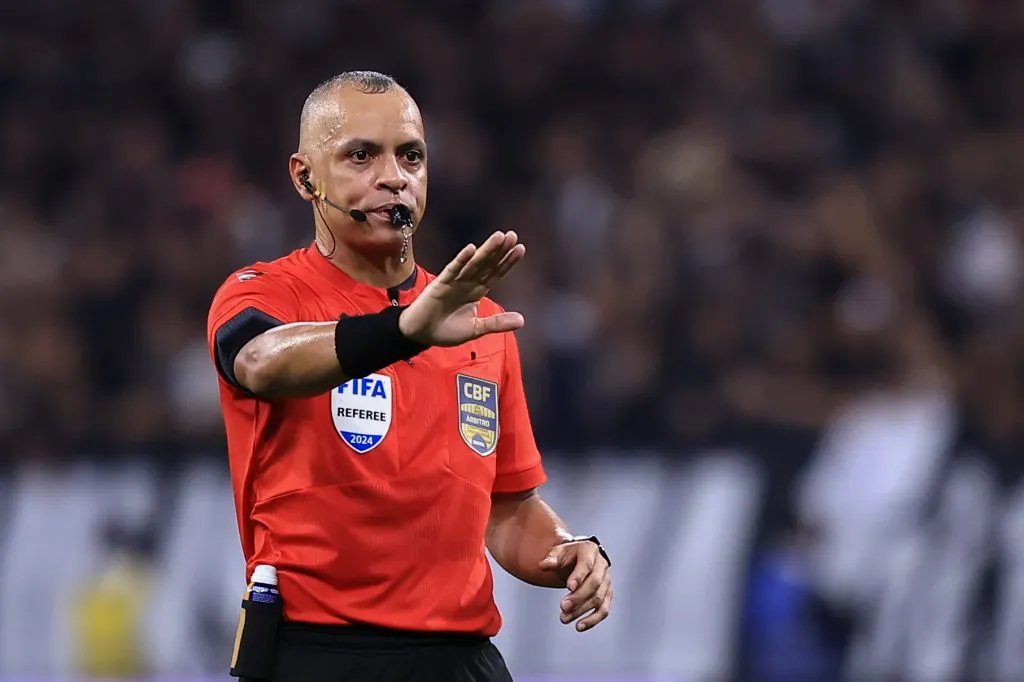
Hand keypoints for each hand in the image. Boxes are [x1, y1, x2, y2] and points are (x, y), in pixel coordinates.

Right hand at [399, 231, 525, 346]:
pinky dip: (461, 260)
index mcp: (477, 291)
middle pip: (487, 264)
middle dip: (500, 251)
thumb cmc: (446, 330)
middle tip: (513, 235)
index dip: (507, 262)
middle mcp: (467, 283)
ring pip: (473, 263)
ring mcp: (454, 281)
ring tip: (499, 237)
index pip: (495, 273)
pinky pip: (452, 270)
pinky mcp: (440, 284)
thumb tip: (522, 321)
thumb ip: (497, 323)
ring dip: (486, 250)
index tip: (521, 248)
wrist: (420, 334)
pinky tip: (471, 250)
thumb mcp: (475, 328)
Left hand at [539, 540, 612, 631]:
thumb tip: (544, 565)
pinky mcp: (607, 594)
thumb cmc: (567, 555)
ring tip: (564, 618)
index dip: (579, 576)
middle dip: (579, 597)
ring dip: (581, 610)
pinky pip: (604, 610)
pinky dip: (593, 620)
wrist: (579, 558)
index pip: (587, 564)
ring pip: (598, 598)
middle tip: (562, 606)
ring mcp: (607, 580)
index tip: (569, 587)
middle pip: (594, 583)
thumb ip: (551, 559)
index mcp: (590, 550)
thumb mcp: (558, 552)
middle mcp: (602, 565)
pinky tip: (579, 626)